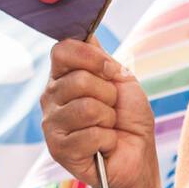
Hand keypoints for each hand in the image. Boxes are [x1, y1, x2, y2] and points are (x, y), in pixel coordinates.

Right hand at [41, 33, 157, 187]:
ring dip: (108, 118)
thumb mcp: (121, 79)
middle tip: (112, 107)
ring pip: (86, 108)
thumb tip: (86, 33)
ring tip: (108, 126)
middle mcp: (51, 97)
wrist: (137, 154)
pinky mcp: (57, 149)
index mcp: (63, 76)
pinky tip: (104, 145)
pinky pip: (89, 135)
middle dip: (108, 94)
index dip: (92, 57)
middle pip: (79, 79)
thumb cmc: (129, 117)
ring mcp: (51, 123)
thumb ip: (101, 57)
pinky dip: (107, 140)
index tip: (111, 71)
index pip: (62, 50)